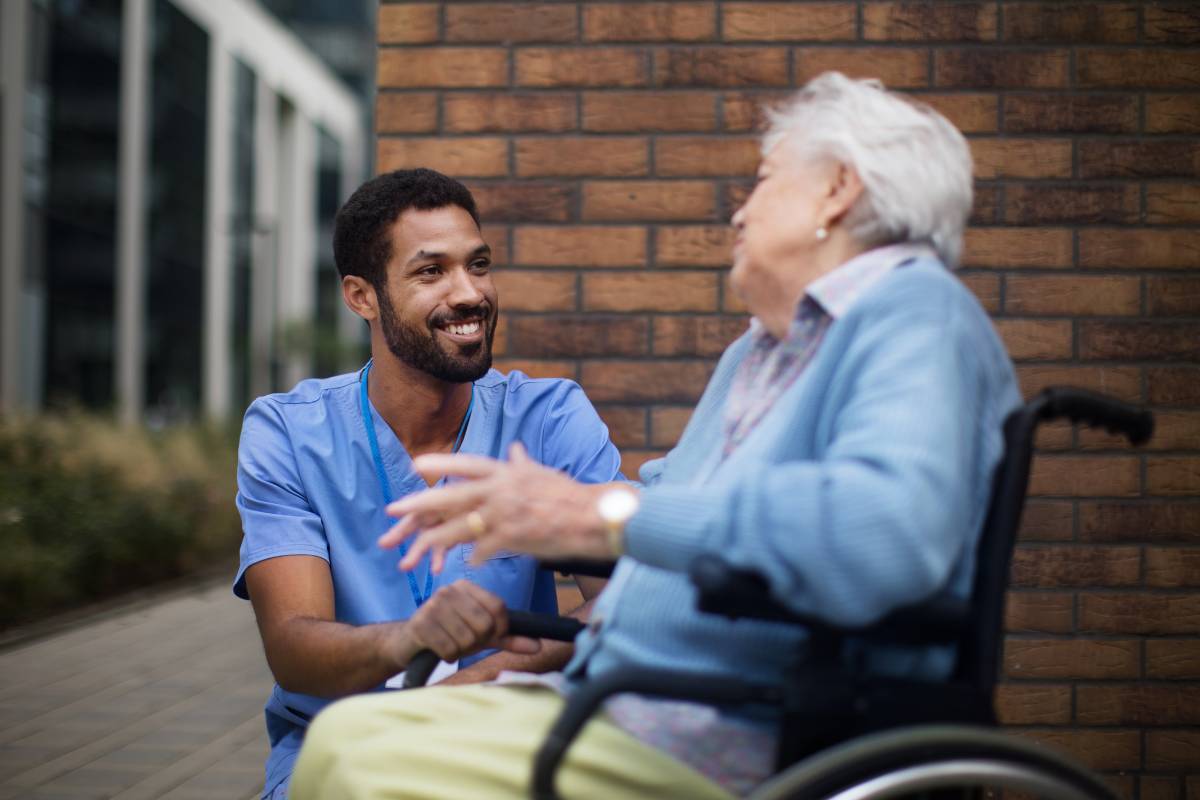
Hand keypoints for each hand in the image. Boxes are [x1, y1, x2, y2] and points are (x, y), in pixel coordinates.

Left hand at [379, 443, 617, 572]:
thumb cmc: (571, 496)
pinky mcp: (513, 537)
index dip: (442, 463)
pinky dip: (474, 557)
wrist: (595, 516)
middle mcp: (502, 489)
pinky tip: (465, 564)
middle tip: (392, 511)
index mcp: (508, 472)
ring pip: (459, 527)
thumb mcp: (543, 474)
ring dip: (433, 542)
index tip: (417, 465)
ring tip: (412, 552)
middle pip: (451, 496)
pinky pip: (483, 549)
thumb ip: (523, 463)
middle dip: (418, 505)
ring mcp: (506, 513)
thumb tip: (515, 448)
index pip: (468, 464)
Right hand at [389, 580, 540, 666]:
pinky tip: (439, 649)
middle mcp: (450, 590)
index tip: (491, 636)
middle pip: (484, 624)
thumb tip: (538, 646)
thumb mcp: (481, 635)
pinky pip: (448, 648)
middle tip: (465, 642)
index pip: (498, 607)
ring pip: (467, 638)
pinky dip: (448, 656)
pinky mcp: (420, 624)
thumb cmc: (449, 634)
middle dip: (477, 641)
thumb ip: (508, 638)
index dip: (500, 628)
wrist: (409, 641)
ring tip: (451, 644)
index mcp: (467, 587)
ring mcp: (432, 605)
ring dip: (461, 650)